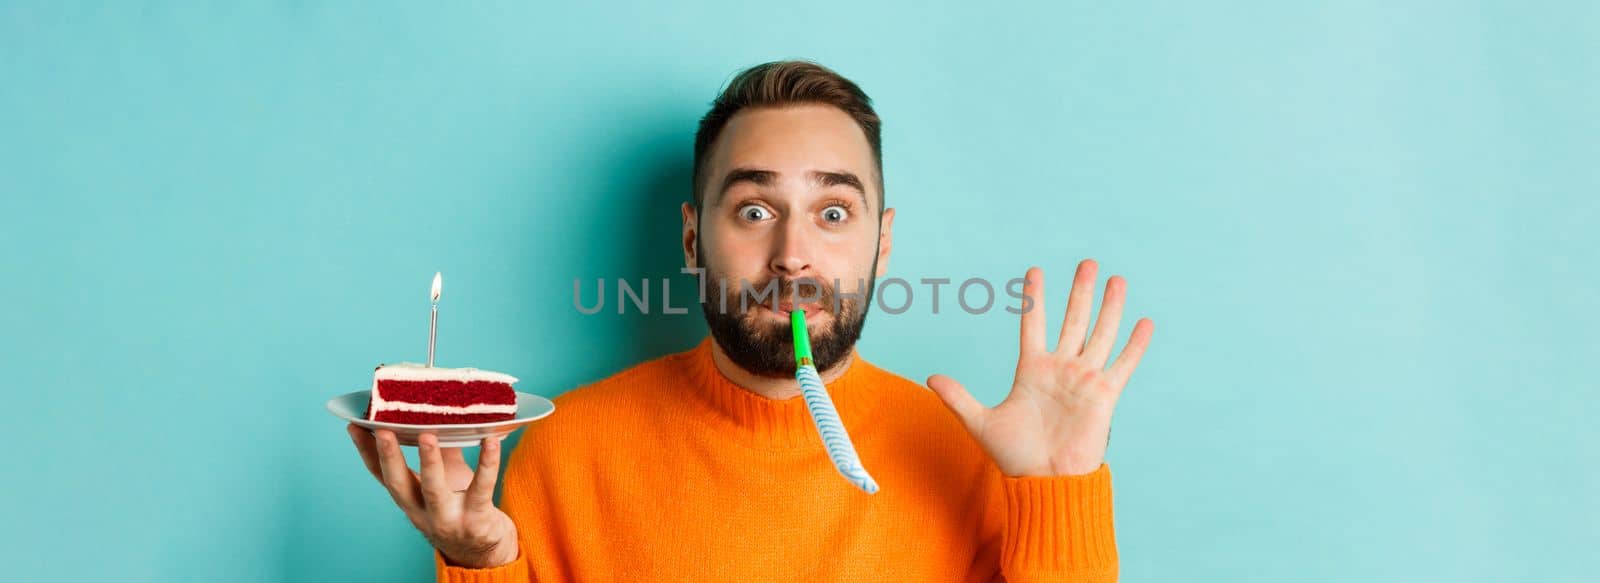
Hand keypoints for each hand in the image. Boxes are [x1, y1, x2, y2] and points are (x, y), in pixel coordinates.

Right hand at [347, 424, 519, 567]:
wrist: (484, 550)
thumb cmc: (461, 508)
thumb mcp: (447, 480)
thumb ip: (442, 453)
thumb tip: (438, 418)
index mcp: (410, 499)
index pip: (381, 475)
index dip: (366, 452)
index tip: (354, 426)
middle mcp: (422, 512)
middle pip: (398, 484)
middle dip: (389, 457)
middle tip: (383, 431)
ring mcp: (448, 518)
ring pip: (433, 489)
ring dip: (429, 462)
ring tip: (427, 436)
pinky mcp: (476, 520)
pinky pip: (482, 489)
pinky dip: (486, 464)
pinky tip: (490, 441)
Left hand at [927, 259, 1153, 476]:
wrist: (1046, 481)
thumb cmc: (1015, 456)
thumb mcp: (981, 423)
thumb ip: (958, 398)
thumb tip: (930, 378)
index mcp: (1032, 370)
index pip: (1034, 324)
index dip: (1035, 298)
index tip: (1035, 271)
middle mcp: (1061, 369)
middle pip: (1073, 320)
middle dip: (1080, 292)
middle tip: (1087, 263)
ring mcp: (1084, 380)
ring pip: (1099, 334)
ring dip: (1109, 308)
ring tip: (1117, 280)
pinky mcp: (1104, 396)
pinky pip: (1122, 365)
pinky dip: (1134, 345)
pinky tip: (1144, 322)